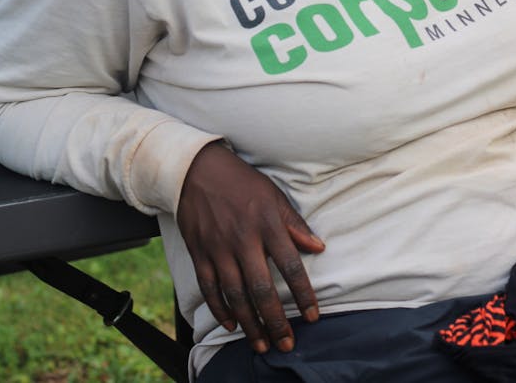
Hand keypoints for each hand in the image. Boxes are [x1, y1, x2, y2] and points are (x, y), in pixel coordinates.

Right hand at [176, 141, 324, 353]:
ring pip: (235, 295)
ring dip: (250, 324)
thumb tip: (318, 247)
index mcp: (266, 222)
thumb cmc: (241, 181)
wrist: (196, 170)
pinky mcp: (199, 253)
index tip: (314, 315)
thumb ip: (294, 223)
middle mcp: (243, 239)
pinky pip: (210, 288)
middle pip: (262, 288)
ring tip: (262, 344)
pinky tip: (232, 324)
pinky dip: (220, 310)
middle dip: (276, 321)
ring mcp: (218, 248)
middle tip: (287, 344)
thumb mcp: (273, 195)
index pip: (290, 264)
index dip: (304, 293)